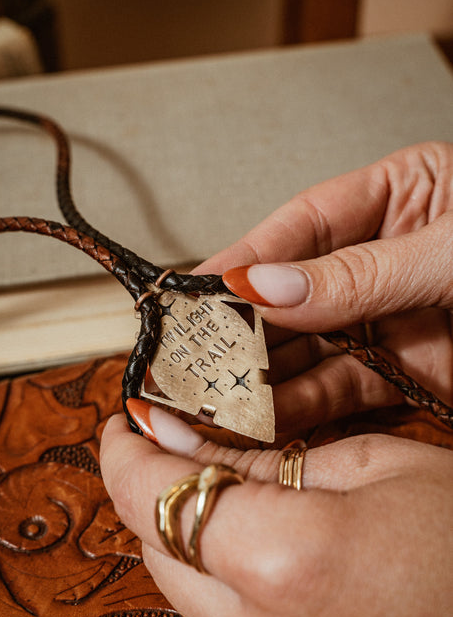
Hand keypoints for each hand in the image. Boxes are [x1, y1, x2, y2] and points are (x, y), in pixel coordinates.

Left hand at [100, 406, 452, 616]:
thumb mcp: (374, 465)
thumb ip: (262, 458)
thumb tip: (182, 442)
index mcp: (292, 563)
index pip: (155, 500)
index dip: (126, 454)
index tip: (125, 422)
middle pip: (158, 549)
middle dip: (158, 490)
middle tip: (180, 445)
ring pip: (182, 593)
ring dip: (189, 537)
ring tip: (229, 493)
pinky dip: (220, 582)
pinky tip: (256, 549)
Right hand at [196, 142, 452, 430]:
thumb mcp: (448, 251)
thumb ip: (360, 274)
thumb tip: (267, 288)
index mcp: (399, 199)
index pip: (303, 226)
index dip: (246, 260)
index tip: (196, 289)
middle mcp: (383, 262)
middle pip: (292, 295)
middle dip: (239, 328)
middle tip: (190, 353)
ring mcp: (389, 320)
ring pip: (306, 351)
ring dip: (258, 377)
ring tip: (212, 394)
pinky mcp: (402, 375)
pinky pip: (338, 392)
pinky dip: (297, 410)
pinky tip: (260, 418)